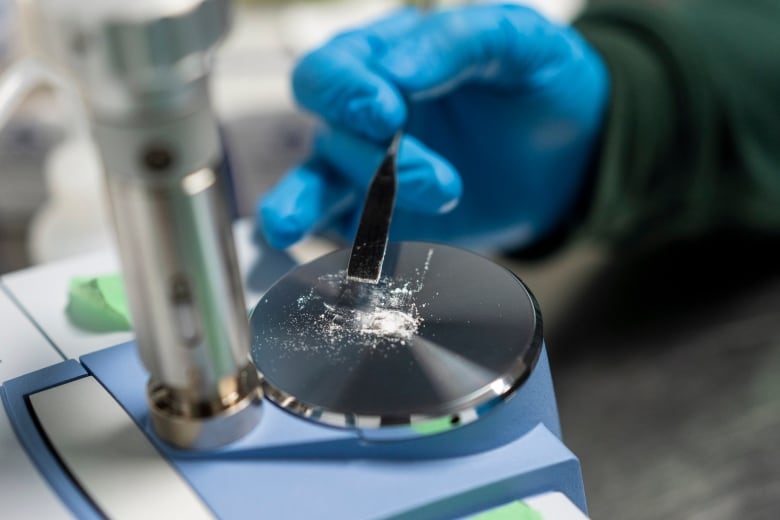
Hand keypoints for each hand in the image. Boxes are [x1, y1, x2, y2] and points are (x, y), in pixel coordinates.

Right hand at [258, 4, 608, 249]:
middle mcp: (365, 115)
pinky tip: (298, 255)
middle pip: (326, 129)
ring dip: (312, 204)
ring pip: (316, 183)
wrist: (565, 156)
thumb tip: (398, 73)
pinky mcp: (378, 220)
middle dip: (366, 156)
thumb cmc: (537, 84)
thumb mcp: (519, 41)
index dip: (349, 91)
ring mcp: (367, 172)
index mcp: (387, 57)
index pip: (336, 68)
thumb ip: (460, 40)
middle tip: (439, 183)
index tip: (389, 114)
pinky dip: (320, 246)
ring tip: (307, 226)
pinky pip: (337, 233)